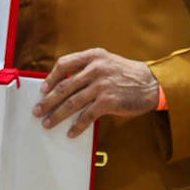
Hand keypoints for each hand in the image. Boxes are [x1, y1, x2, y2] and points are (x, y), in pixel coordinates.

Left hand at [34, 47, 159, 137]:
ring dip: (57, 115)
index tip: (43, 89)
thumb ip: (87, 68)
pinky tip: (71, 132)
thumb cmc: (127, 74)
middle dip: (48, 101)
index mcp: (93, 56)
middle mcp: (96, 69)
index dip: (50, 78)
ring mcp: (102, 85)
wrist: (151, 83)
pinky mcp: (108, 101)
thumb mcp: (107, 62)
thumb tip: (65, 84)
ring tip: (48, 123)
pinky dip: (77, 126)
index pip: (63, 64)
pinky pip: (87, 116)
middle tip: (38, 110)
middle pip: (64, 86)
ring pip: (72, 102)